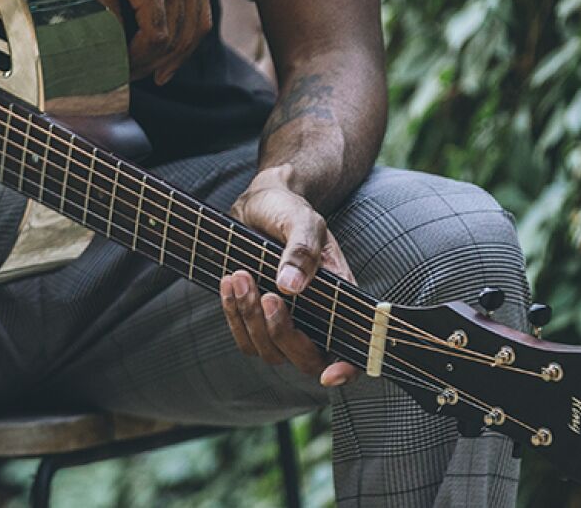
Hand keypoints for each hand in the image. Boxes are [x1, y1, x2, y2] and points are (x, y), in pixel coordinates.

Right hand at [66, 0, 211, 85]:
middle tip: (148, 78)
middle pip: (193, 33)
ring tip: (129, 72)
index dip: (182, 48)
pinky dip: (141, 55)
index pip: (200, 15)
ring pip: (175, 39)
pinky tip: (124, 61)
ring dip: (153, 62)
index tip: (161, 65)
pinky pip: (156, 34)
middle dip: (170, 62)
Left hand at [221, 168, 361, 387]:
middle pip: (305, 359)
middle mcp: (315, 320)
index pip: (351, 350)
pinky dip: (233, 315)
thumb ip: (302, 249)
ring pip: (269, 351)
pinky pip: (244, 339)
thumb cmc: (290, 212)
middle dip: (282, 332)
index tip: (329, 376)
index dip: (346, 370)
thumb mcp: (302, 221)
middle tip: (268, 294)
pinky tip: (229, 282)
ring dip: (252, 318)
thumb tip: (291, 287)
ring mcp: (286, 323)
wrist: (262, 205)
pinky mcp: (257, 320)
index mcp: (339, 300)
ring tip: (241, 275)